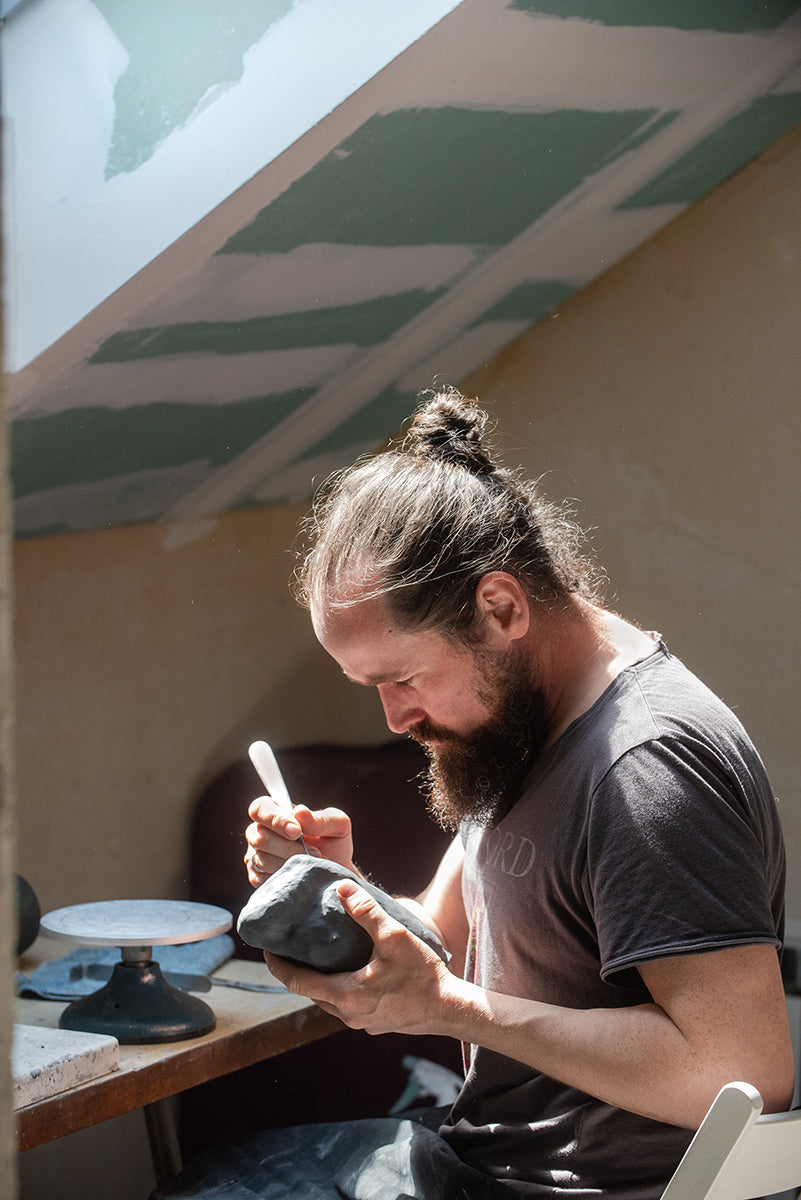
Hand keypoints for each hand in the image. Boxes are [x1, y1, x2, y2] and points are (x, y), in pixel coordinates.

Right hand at [244, 799, 353, 886]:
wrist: (334, 875)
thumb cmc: (334, 844)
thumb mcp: (338, 826)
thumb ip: (321, 818)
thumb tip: (299, 812)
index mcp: (276, 812)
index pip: (260, 808)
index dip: (275, 819)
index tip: (297, 831)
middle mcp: (260, 832)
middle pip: (259, 837)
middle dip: (288, 847)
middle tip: (314, 852)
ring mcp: (256, 856)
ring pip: (262, 859)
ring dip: (290, 863)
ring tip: (311, 864)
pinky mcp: (257, 878)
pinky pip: (263, 879)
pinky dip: (285, 878)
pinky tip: (299, 875)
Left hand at [265, 880, 456, 1036]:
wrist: (451, 1009)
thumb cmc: (424, 976)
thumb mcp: (394, 937)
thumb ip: (367, 912)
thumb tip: (342, 888)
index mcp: (344, 995)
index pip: (296, 982)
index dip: (277, 965)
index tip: (266, 949)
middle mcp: (348, 1014)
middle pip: (311, 992)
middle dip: (297, 970)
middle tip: (292, 946)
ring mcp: (362, 1023)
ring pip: (329, 1001)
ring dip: (320, 980)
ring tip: (319, 954)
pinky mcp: (376, 1023)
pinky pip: (348, 1006)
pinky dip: (340, 988)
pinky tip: (351, 971)